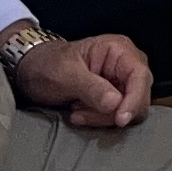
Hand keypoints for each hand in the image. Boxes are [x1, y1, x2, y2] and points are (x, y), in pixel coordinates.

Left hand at [6, 29, 151, 129]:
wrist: (32, 71)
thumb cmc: (47, 65)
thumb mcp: (66, 75)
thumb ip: (92, 88)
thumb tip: (116, 103)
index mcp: (118, 50)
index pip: (139, 76)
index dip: (134, 99)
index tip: (120, 119)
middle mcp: (126, 65)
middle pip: (138, 96)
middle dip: (113, 112)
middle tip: (82, 115)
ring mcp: (121, 82)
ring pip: (129, 110)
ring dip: (103, 117)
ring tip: (76, 112)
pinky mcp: (114, 97)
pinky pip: (116, 115)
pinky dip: (99, 119)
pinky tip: (79, 114)